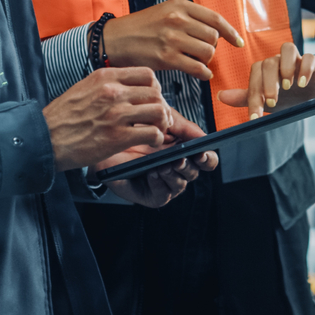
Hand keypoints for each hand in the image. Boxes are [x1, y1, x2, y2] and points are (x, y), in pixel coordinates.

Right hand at [43, 66, 172, 171]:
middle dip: (161, 107)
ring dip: (161, 123)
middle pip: (156, 93)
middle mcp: (113, 91)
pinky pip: (152, 133)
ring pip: (159, 111)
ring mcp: (116, 113)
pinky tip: (149, 142)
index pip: (147, 74)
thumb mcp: (83, 88)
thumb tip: (130, 88)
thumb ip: (107, 85)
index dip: (154, 88)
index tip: (151, 99)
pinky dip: (156, 139)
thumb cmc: (61, 118)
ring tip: (155, 130)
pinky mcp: (118, 137)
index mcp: (105, 77)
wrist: (44, 139)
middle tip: (157, 118)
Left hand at [96, 113, 217, 207]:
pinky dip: (160, 185)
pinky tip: (153, 173)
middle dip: (188, 166)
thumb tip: (203, 137)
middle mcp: (178, 169)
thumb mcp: (162, 120)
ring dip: (174, 175)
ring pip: (180, 184)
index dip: (207, 158)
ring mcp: (166, 182)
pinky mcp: (152, 195)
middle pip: (195, 172)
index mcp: (185, 151)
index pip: (206, 159)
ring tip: (163, 165)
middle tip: (179, 159)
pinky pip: (163, 195)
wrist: (107, 141)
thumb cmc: (135, 130)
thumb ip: (184, 127)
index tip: (201, 153)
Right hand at [103, 0, 242, 80]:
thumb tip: (214, 31)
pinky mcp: (166, 57)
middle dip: (213, 47)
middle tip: (203, 52)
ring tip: (197, 61)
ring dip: (207, 60)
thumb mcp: (165, 10)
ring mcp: (172, 38)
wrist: (114, 39)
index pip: (215, 18)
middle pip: (213, 37)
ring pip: (207, 52)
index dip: (231, 32)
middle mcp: (177, 19)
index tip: (238, 41)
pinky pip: (197, 68)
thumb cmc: (140, 27)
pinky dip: (204, 73)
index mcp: (179, 5)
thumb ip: (188, 17)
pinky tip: (201, 74)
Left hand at [217, 42, 314, 118]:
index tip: (256, 116)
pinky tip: (303, 83)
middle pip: (269, 63)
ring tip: (287, 86)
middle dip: (269, 83)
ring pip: (287, 50)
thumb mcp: (265, 100)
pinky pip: (309, 57)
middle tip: (272, 102)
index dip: (254, 95)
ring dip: (286, 68)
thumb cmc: (285, 96)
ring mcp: (296, 59)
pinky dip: (305, 69)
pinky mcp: (312, 62)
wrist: (311, 93)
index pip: (255, 76)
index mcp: (265, 69)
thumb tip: (220, 96)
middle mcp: (278, 61)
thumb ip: (244, 97)